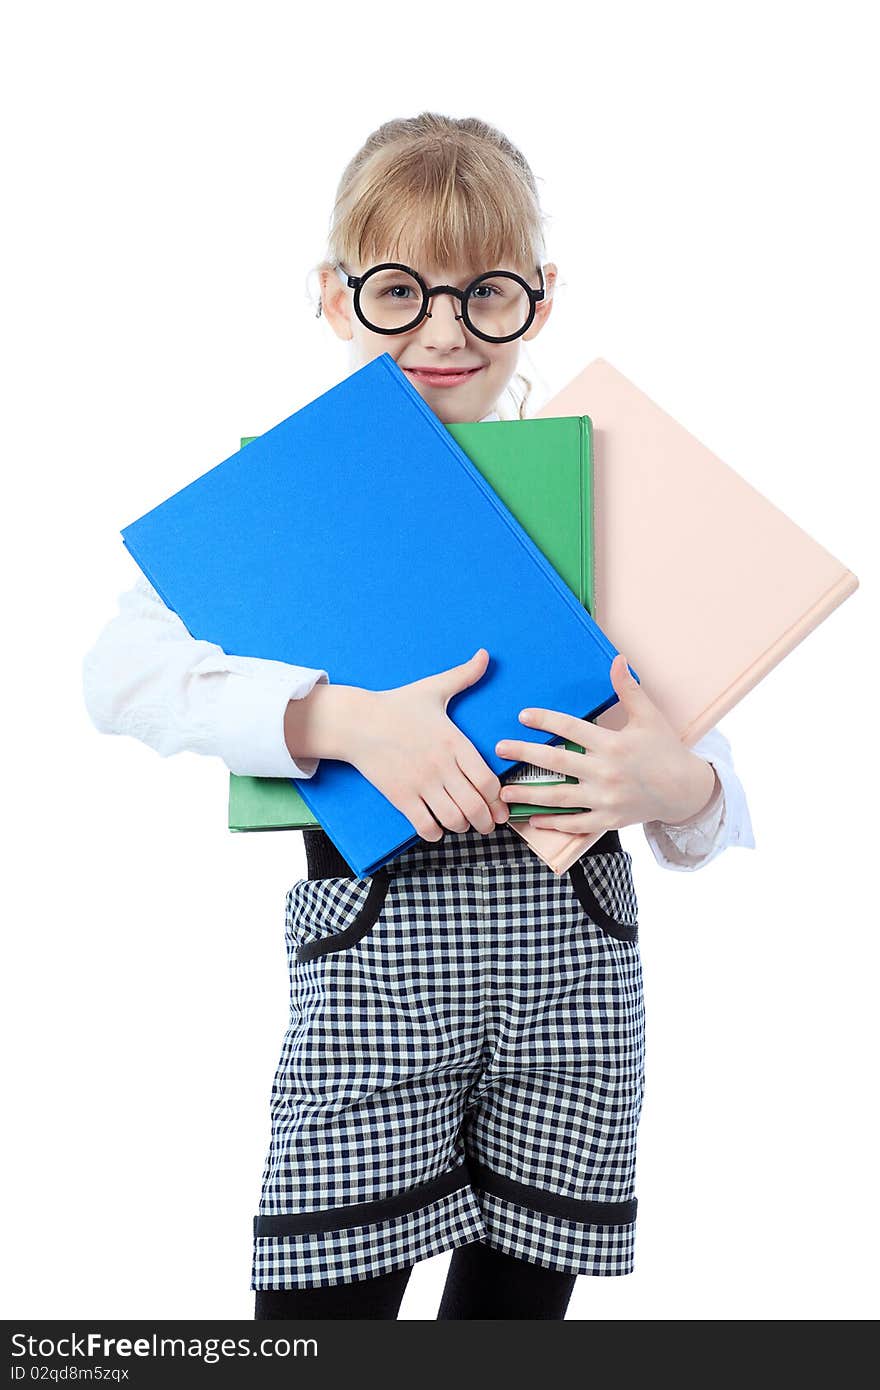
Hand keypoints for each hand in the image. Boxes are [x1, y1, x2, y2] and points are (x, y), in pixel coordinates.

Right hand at [346, 649, 509, 841]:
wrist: (357, 721)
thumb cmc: (398, 705)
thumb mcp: (434, 688)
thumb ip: (464, 675)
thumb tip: (486, 654)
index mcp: (454, 742)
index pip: (487, 781)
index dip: (497, 799)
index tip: (499, 805)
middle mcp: (441, 766)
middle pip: (474, 807)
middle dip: (485, 822)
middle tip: (487, 825)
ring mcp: (420, 784)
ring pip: (452, 820)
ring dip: (462, 827)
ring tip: (463, 824)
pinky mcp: (400, 796)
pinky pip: (425, 826)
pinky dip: (435, 833)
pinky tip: (437, 827)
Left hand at [495, 654, 717, 835]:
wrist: (685, 791)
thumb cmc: (665, 750)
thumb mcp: (649, 717)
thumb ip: (629, 689)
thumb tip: (617, 658)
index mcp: (613, 744)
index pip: (572, 728)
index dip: (546, 720)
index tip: (522, 716)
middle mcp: (607, 772)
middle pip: (557, 762)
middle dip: (525, 754)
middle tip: (499, 749)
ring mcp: (606, 799)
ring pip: (560, 797)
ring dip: (529, 794)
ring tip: (502, 791)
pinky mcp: (608, 820)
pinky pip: (575, 823)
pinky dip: (553, 823)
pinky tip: (532, 818)